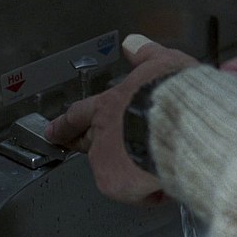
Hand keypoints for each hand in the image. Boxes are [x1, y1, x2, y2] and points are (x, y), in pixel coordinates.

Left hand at [45, 34, 197, 204]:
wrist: (184, 123)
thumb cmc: (175, 93)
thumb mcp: (162, 64)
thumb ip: (146, 55)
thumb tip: (132, 43)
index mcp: (109, 106)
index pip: (79, 116)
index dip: (66, 125)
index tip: (52, 132)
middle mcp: (102, 136)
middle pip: (89, 146)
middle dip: (89, 149)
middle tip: (93, 154)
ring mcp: (108, 162)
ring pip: (115, 172)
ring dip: (131, 172)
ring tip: (158, 169)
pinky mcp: (120, 184)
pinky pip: (136, 192)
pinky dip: (151, 190)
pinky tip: (168, 182)